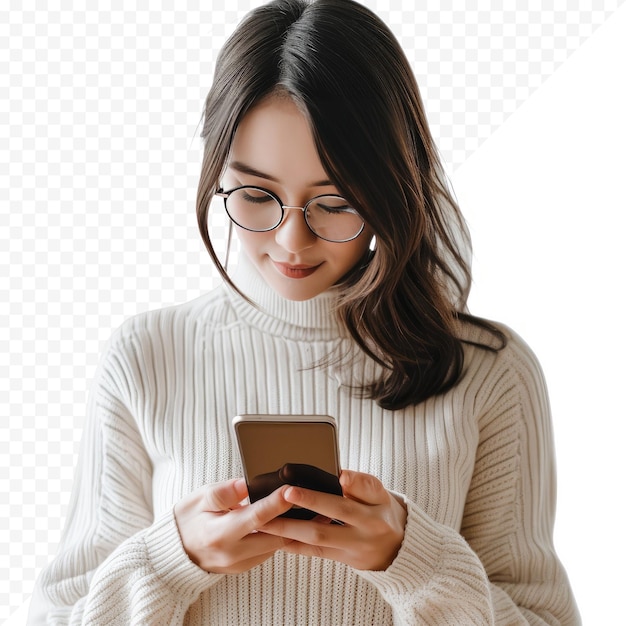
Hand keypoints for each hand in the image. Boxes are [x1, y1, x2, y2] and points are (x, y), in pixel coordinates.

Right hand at [173, 478, 293, 573]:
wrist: (172, 551)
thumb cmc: (186, 519)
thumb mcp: (199, 499)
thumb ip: (224, 492)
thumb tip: (245, 484)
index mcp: (220, 534)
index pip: (256, 517)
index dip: (276, 503)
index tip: (291, 490)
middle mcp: (232, 553)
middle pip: (274, 536)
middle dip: (290, 518)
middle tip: (302, 498)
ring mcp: (239, 564)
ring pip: (274, 546)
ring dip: (286, 529)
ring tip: (295, 507)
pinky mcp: (244, 568)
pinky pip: (267, 552)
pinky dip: (275, 536)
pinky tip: (279, 521)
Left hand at [259, 470, 406, 570]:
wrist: (398, 550)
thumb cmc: (382, 513)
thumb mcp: (381, 495)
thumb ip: (362, 484)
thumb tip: (341, 476)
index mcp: (377, 506)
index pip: (363, 491)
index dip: (351, 484)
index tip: (337, 475)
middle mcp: (367, 528)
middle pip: (338, 513)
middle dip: (310, 502)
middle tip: (285, 493)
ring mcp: (354, 546)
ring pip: (319, 536)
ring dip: (291, 528)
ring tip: (267, 519)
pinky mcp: (343, 559)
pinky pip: (315, 552)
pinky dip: (295, 544)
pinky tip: (275, 537)